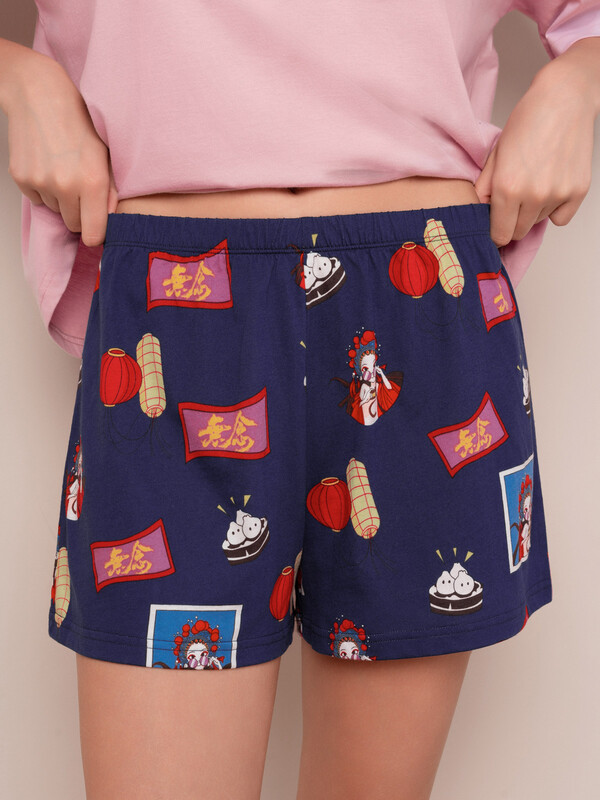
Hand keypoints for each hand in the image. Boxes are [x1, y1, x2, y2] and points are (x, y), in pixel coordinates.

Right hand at [4, 48, 117, 245]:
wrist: (39, 93)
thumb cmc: (78, 121)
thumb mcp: (105, 154)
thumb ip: (111, 190)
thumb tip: (110, 219)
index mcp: (92, 181)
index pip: (93, 234)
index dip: (96, 232)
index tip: (96, 225)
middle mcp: (65, 185)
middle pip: (74, 224)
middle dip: (79, 213)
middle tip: (80, 189)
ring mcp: (40, 182)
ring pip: (55, 210)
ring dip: (60, 199)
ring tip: (63, 169)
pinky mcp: (21, 178)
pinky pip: (37, 199)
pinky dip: (43, 189)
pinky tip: (47, 165)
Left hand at [474, 56, 595, 247]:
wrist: (563, 99)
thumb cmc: (528, 121)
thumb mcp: (495, 154)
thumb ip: (484, 188)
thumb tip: (481, 212)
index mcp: (507, 188)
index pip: (499, 235)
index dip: (495, 232)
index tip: (495, 226)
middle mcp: (533, 196)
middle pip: (518, 232)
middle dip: (512, 222)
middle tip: (513, 201)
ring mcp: (558, 195)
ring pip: (538, 222)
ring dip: (533, 211)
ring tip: (534, 181)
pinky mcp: (578, 191)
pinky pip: (561, 218)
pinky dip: (555, 209)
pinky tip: (550, 186)